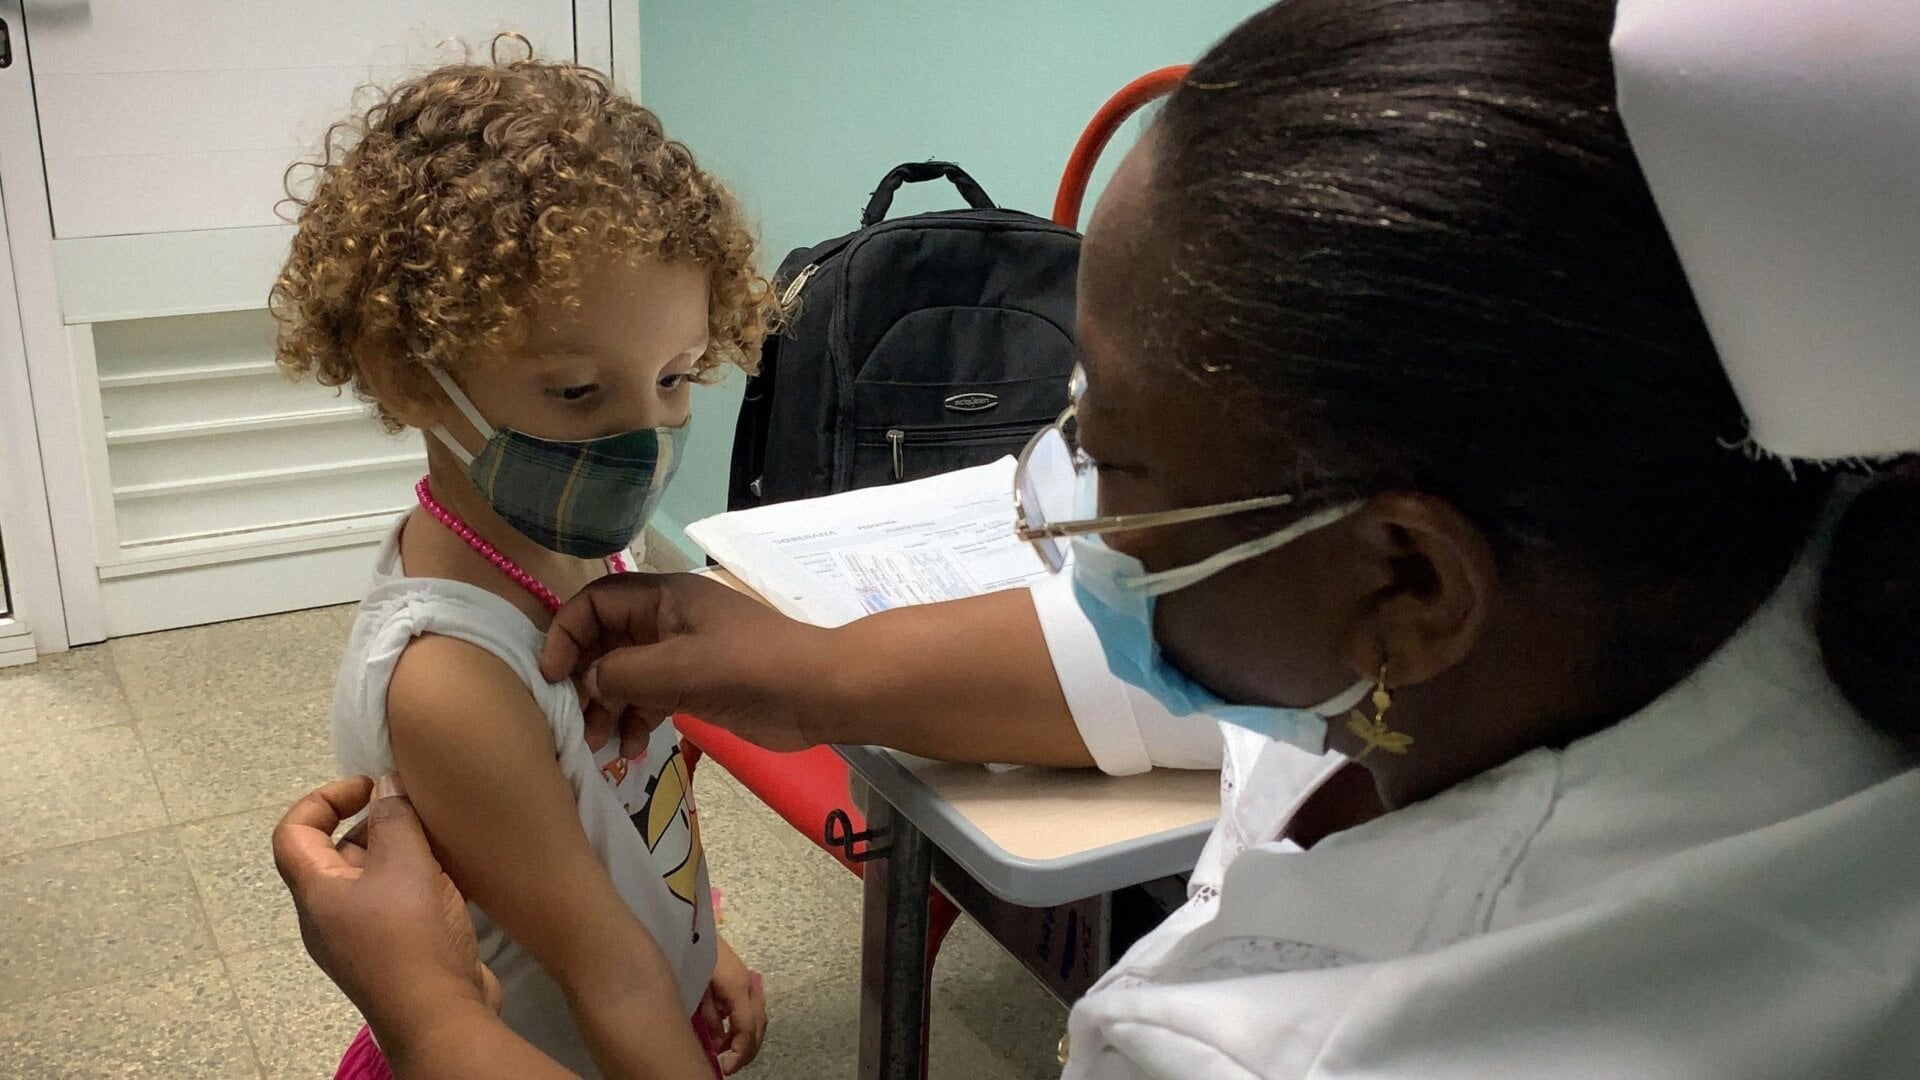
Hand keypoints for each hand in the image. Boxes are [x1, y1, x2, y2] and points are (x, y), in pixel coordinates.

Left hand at [272, 776, 500, 1035]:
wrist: (439, 1015)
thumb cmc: (411, 936)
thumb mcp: (404, 862)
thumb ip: (394, 817)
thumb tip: (385, 788)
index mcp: (317, 892)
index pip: (294, 832)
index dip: (323, 798)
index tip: (369, 787)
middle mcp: (329, 915)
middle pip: (337, 854)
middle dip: (375, 824)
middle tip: (417, 812)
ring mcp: (359, 939)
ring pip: (372, 880)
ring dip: (403, 854)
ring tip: (441, 843)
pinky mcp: (391, 955)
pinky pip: (395, 906)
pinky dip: (418, 884)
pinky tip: (452, 880)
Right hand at [541, 572, 839, 752]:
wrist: (819, 694)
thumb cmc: (751, 669)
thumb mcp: (680, 668)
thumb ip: (624, 673)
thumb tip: (586, 683)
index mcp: (664, 598)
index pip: (596, 602)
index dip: (566, 634)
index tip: (551, 676)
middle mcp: (668, 621)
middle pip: (606, 642)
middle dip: (584, 680)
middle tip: (572, 721)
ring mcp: (682, 655)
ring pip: (626, 676)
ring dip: (607, 708)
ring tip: (596, 746)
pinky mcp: (696, 687)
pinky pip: (651, 699)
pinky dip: (635, 721)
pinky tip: (630, 751)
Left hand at [699, 938, 766, 1074]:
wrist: (692, 923)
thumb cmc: (690, 953)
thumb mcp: (696, 988)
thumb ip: (709, 1016)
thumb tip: (719, 1042)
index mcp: (737, 987)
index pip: (747, 1028)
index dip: (740, 1052)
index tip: (726, 1067)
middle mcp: (748, 984)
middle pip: (759, 1025)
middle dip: (748, 1049)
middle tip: (730, 1065)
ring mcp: (747, 980)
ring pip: (758, 1016)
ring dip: (748, 1037)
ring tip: (731, 1052)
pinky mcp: (742, 978)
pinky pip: (750, 1006)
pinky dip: (745, 1024)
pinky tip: (729, 1031)